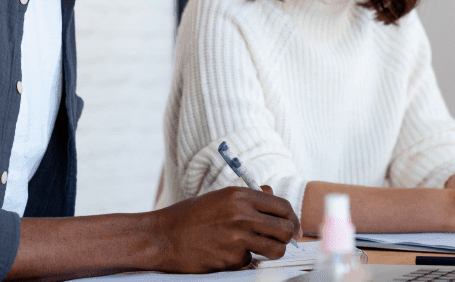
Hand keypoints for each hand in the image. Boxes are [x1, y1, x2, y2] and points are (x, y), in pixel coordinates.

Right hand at [151, 186, 301, 272]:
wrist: (163, 237)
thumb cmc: (190, 216)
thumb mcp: (219, 197)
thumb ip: (248, 197)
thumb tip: (272, 193)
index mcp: (240, 196)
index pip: (283, 206)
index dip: (290, 217)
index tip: (290, 225)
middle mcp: (242, 215)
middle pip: (285, 229)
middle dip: (286, 237)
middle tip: (279, 241)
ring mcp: (237, 238)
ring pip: (276, 250)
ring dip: (272, 252)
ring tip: (260, 250)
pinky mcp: (231, 259)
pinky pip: (251, 262)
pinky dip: (244, 260)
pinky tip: (227, 253)